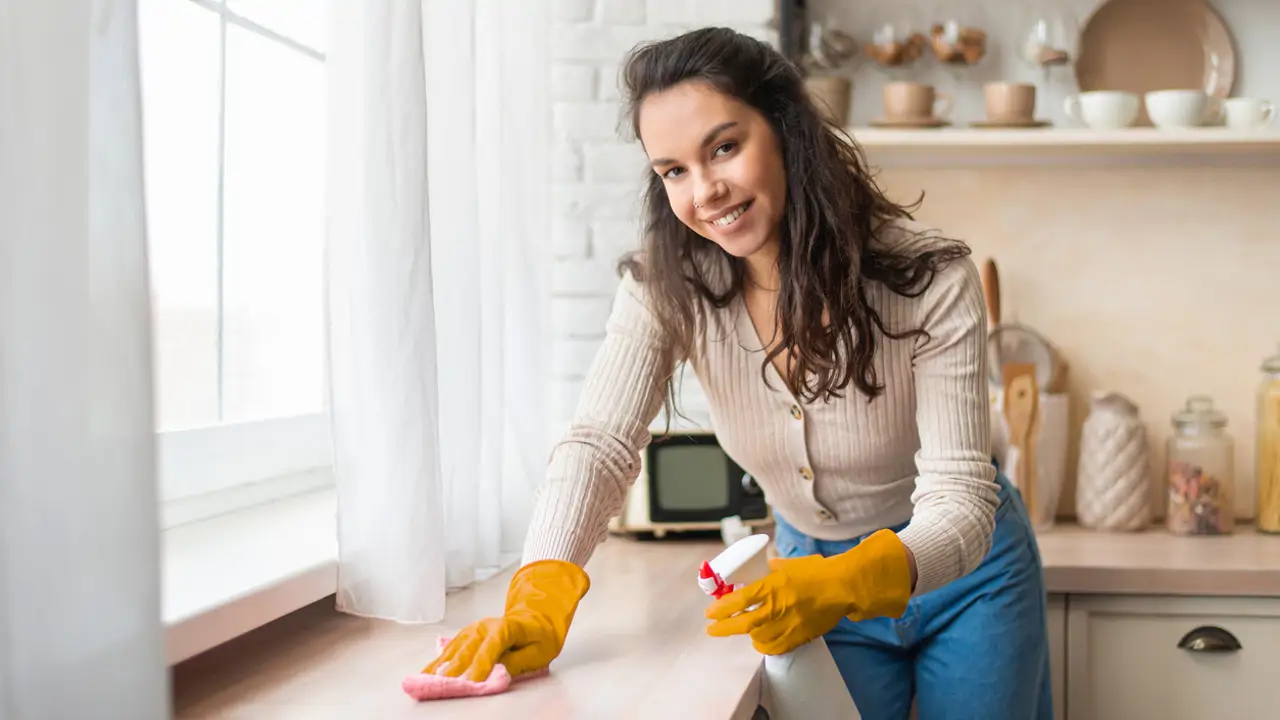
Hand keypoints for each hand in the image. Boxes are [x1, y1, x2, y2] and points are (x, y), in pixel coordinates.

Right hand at [422, 559, 589, 681]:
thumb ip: (518, 662)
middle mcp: (485, 627)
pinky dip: (438, 663)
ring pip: (454, 650)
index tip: (474, 681)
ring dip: (441, 667)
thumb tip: (498, 673)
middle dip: (456, 669)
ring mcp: (472, 630)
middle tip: (444, 686)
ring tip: (428, 682)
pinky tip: (426, 674)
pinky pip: (449, 650)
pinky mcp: (465, 636)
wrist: (535, 618)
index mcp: (507, 627)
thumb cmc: (538, 636)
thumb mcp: (538, 652)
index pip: (492, 646)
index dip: (482, 664)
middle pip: (468, 650)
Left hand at [704, 529, 911, 654]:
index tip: (710, 612)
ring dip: (747, 635)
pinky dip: (764, 646)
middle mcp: (777, 607)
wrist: (844, 588)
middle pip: (743, 624)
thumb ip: (773, 569)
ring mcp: (788, 625)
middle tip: (712, 630)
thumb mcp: (790, 564)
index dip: (721, 608)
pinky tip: (761, 641)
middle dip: (723, 628)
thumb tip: (764, 567)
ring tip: (744, 629)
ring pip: (757, 638)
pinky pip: (775, 648)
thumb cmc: (819, 573)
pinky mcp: (799, 636)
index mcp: (772, 586)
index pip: (739, 600)